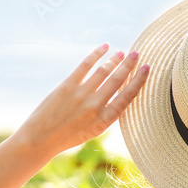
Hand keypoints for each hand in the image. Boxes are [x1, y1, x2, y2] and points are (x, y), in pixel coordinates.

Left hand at [14, 43, 149, 156]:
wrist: (41, 139)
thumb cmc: (67, 137)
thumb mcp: (92, 131)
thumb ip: (104, 114)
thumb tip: (116, 94)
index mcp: (104, 121)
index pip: (127, 96)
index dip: (139, 81)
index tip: (147, 69)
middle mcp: (95, 106)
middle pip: (117, 80)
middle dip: (129, 65)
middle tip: (137, 54)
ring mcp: (81, 95)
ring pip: (103, 71)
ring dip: (114, 60)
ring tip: (122, 52)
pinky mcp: (67, 85)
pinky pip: (85, 65)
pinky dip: (97, 54)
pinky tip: (105, 47)